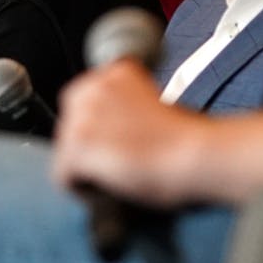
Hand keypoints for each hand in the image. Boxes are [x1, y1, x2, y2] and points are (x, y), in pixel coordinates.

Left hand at [50, 60, 210, 207]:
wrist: (198, 153)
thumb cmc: (186, 139)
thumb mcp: (152, 104)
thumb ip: (125, 107)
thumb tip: (108, 130)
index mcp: (113, 72)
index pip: (82, 102)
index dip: (99, 129)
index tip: (118, 143)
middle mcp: (93, 87)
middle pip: (69, 128)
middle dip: (89, 148)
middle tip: (120, 163)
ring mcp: (82, 116)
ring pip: (66, 154)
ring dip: (88, 169)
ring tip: (121, 175)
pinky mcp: (79, 147)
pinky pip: (64, 178)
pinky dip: (85, 190)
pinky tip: (113, 186)